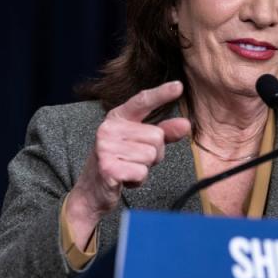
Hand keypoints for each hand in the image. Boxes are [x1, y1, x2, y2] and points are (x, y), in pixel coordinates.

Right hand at [64, 80, 190, 247]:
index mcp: (117, 118)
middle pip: (156, 136)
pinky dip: (138, 180)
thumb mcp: (140, 144)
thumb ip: (163, 132)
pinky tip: (124, 179)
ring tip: (128, 169)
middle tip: (135, 160)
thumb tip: (186, 124)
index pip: (142, 101)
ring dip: (144, 168)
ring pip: (151, 155)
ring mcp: (106, 147)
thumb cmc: (119, 163)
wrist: (91, 191)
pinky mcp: (108, 167)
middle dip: (154, 153)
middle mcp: (109, 128)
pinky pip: (141, 172)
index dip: (161, 94)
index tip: (179, 86)